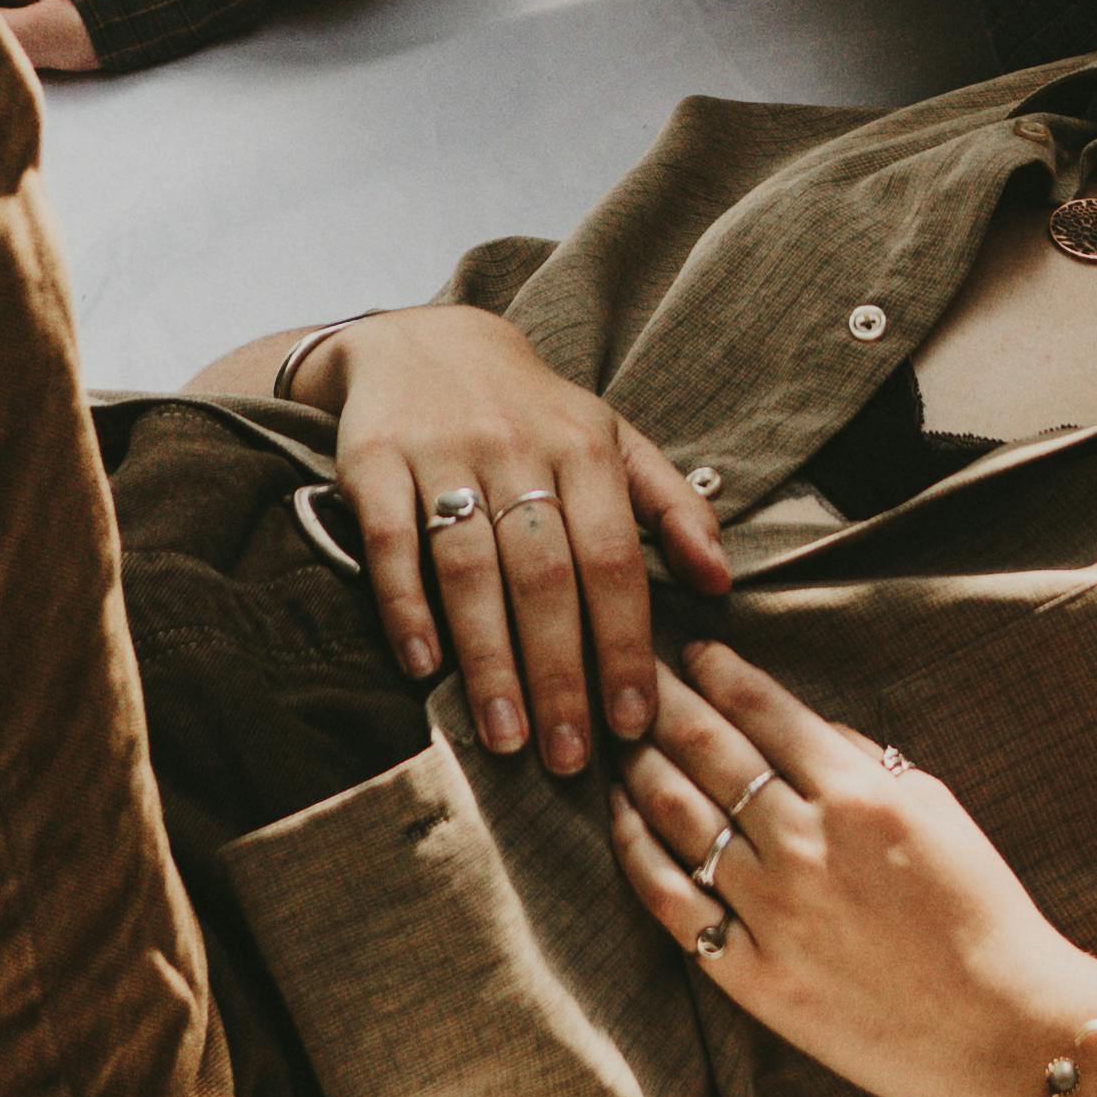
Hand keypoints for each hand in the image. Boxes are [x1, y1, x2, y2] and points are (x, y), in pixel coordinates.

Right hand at [312, 306, 729, 772]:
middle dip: (559, 672)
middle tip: (567, 756)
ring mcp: (442, 451)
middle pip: (545, 574)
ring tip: (505, 736)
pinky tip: (423, 669)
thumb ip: (672, 505)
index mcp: (584, 446)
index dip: (624, 642)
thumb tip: (722, 581)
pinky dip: (405, 606)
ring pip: (469, 567)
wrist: (423, 341)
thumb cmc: (532, 412)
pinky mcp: (374, 458)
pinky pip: (390, 541)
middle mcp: (517, 445)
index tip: (633, 721)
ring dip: (488, 659)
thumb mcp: (612, 437)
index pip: (614, 557)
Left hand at [615, 643, 1096, 1096]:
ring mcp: (774, 912)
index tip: (693, 651)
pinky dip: (636, 850)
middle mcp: (807, 844)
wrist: (1002, 1028)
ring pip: (679, 816)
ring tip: (620, 737)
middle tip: (634, 675)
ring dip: (640, 765)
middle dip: (663, 701)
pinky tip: (619, 816)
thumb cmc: (980, 913)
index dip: (720, 671)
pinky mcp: (753, 976)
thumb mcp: (937, 810)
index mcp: (858, 794)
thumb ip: (867, 761)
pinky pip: (674, 901)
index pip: (766, 710)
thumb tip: (805, 725)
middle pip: (708, 751)